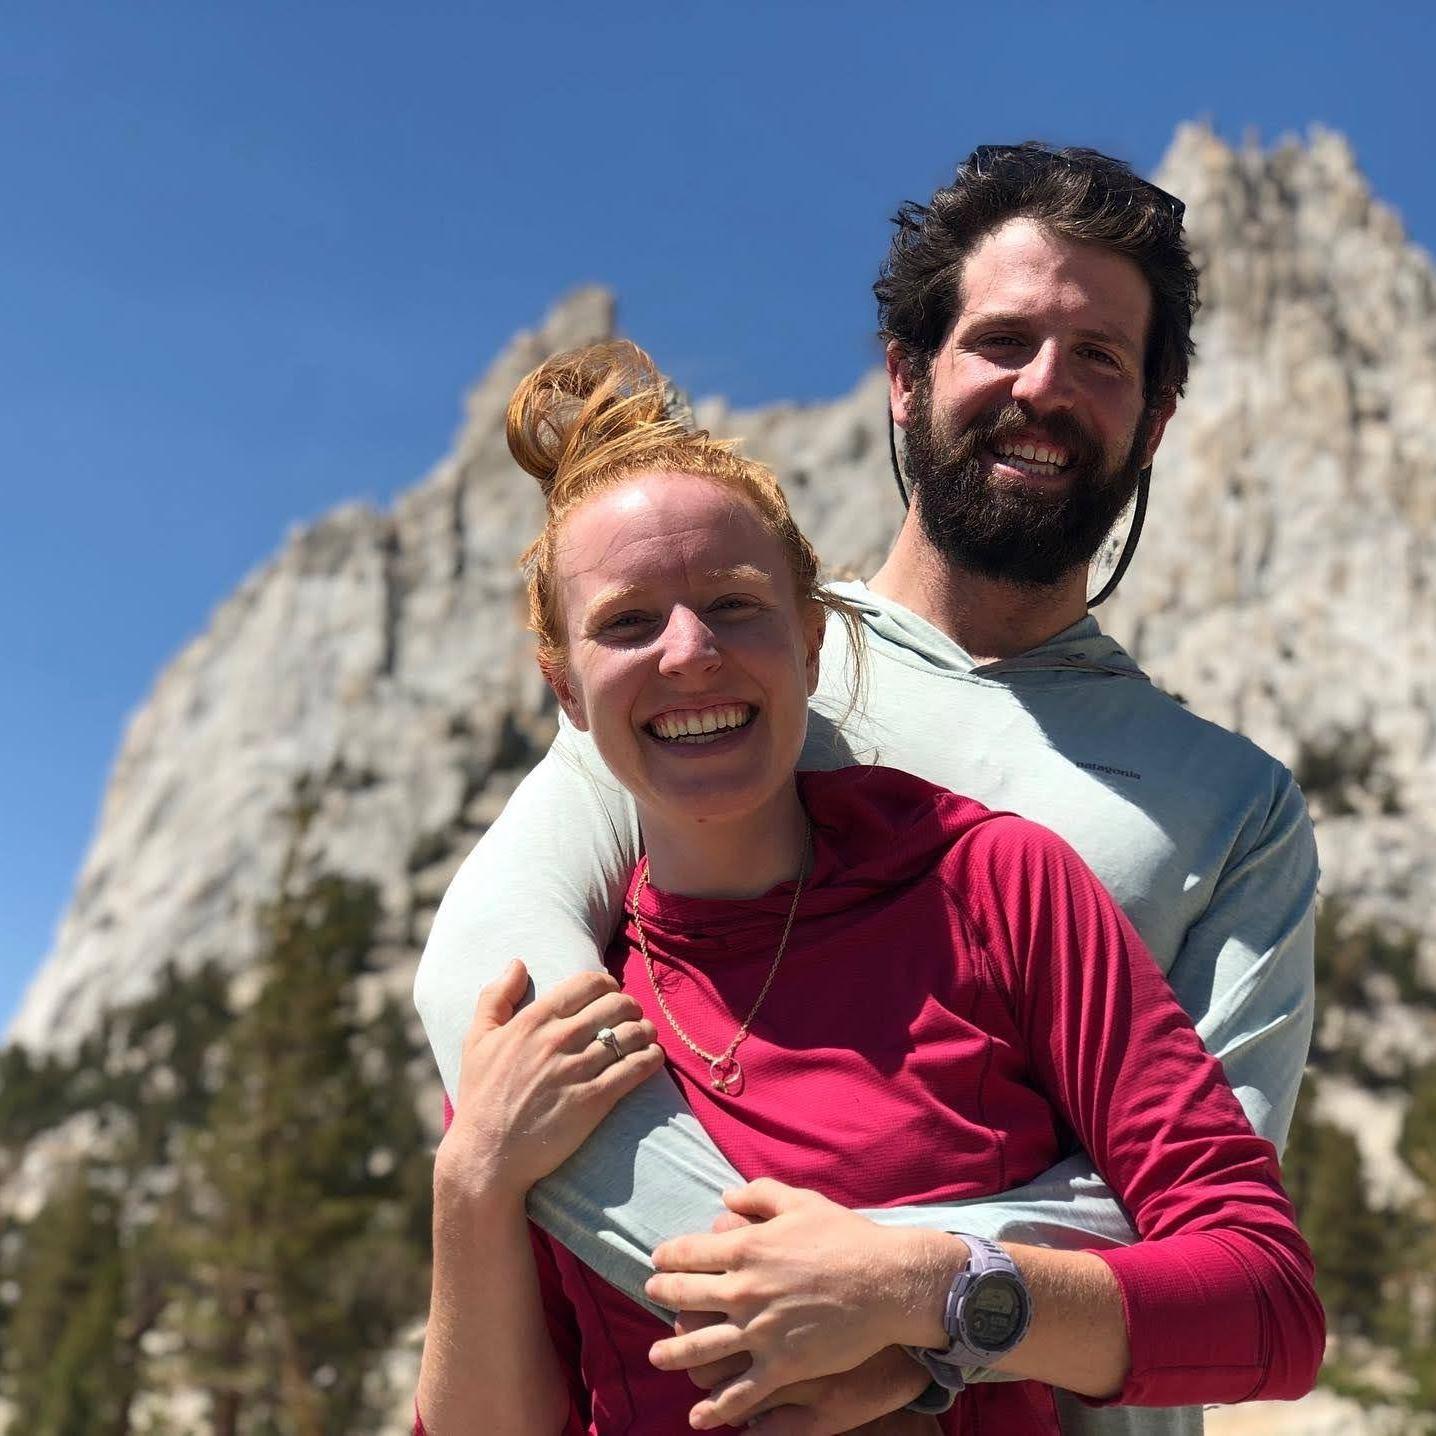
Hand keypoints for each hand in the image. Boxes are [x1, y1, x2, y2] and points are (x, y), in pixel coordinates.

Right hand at [437, 960, 664, 1205]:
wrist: (487, 1155)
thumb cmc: (481, 1097)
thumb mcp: (477, 1039)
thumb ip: (495, 996)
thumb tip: (518, 963)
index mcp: (533, 1021)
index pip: (586, 984)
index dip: (606, 983)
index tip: (611, 990)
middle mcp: (558, 1040)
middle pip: (614, 1005)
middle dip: (630, 1004)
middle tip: (632, 1013)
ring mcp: (577, 1070)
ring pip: (629, 1035)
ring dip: (645, 1030)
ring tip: (647, 1034)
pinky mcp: (593, 1101)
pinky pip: (634, 1069)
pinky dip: (650, 1058)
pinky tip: (653, 1057)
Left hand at [645, 1177, 962, 1429]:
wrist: (886, 1282)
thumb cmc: (846, 1237)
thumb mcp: (801, 1202)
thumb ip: (759, 1195)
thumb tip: (726, 1195)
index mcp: (746, 1247)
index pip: (688, 1252)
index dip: (668, 1256)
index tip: (658, 1260)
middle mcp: (743, 1289)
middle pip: (686, 1296)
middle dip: (663, 1295)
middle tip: (652, 1296)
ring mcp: (760, 1330)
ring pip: (700, 1348)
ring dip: (672, 1353)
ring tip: (657, 1356)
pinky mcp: (782, 1365)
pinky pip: (739, 1392)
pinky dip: (716, 1407)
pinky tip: (699, 1415)